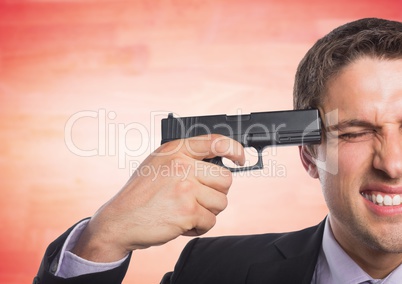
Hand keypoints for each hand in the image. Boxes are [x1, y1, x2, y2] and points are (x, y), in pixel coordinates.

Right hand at [71, 134, 244, 261]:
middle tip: (198, 199)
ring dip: (207, 212)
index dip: (234, 149)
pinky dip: (199, 227)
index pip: (215, 141)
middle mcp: (181, 164)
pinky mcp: (187, 211)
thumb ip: (185, 158)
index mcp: (175, 149)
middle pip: (226, 179)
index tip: (241, 158)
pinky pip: (210, 221)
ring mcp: (185, 187)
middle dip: (216, 193)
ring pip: (221, 202)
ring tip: (185, 211)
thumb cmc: (141, 193)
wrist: (119, 220)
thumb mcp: (158, 164)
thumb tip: (221, 162)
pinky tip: (181, 224)